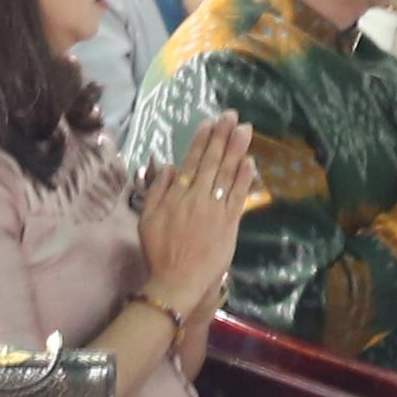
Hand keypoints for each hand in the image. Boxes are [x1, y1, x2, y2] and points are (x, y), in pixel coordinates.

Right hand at [134, 117, 254, 317]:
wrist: (177, 281)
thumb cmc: (159, 251)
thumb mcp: (146, 218)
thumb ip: (156, 190)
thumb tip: (167, 166)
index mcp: (176, 195)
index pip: (191, 162)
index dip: (201, 141)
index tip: (209, 123)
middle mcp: (197, 197)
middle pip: (211, 162)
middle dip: (222, 136)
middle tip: (231, 115)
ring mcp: (215, 209)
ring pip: (226, 174)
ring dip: (236, 150)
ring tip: (244, 129)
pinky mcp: (229, 223)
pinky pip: (239, 196)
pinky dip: (244, 178)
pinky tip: (250, 161)